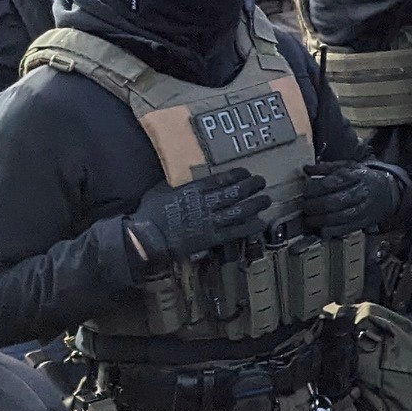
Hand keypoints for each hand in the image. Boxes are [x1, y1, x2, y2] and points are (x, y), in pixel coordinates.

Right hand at [126, 167, 269, 266]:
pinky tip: (261, 222)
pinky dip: (250, 226)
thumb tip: (184, 181)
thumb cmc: (150, 213)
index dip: (237, 174)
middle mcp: (206, 203)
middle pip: (236, 192)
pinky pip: (236, 231)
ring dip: (256, 203)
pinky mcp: (212, 238)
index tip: (246, 172)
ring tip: (265, 199)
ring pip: (240, 210)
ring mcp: (210, 221)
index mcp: (193, 189)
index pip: (221, 179)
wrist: (146, 238)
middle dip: (252, 185)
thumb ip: (177, 185)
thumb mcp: (162, 190)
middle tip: (261, 182)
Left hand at [298, 161, 400, 235]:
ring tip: (308, 220)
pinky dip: (330, 231)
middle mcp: (361, 193)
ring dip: (319, 220)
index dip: (315, 188)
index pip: (332, 182)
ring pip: (338, 218)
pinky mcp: (362, 223)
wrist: (386, 193)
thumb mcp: (348, 166)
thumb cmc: (362, 178)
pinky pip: (344, 230)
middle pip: (334, 202)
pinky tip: (321, 229)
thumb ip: (326, 167)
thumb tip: (306, 169)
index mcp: (357, 176)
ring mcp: (363, 209)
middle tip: (305, 206)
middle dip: (315, 206)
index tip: (305, 191)